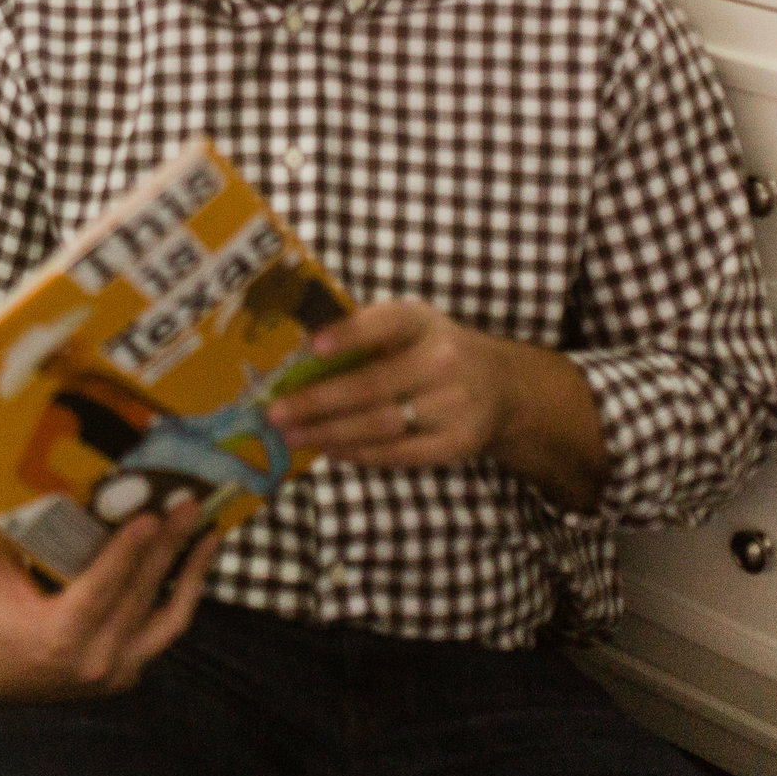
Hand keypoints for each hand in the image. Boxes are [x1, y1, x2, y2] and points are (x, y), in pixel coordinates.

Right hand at [0, 504, 218, 703]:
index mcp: (56, 636)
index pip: (98, 591)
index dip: (125, 555)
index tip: (149, 519)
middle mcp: (94, 659)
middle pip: (138, 595)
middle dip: (167, 547)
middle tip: (188, 505)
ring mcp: (119, 669)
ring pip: (167, 617)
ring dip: (190, 572)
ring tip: (208, 531)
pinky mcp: (132, 669)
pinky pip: (167, 629)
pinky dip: (187, 594)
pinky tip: (200, 558)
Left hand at [265, 302, 609, 510]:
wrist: (500, 385)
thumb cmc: (430, 349)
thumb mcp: (408, 325)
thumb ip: (362, 332)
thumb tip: (294, 351)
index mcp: (421, 322)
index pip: (385, 323)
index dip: (350, 335)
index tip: (313, 346)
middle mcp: (441, 360)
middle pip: (372, 386)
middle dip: (318, 402)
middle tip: (276, 412)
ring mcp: (452, 405)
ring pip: (381, 424)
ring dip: (330, 433)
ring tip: (293, 436)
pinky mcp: (456, 442)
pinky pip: (400, 453)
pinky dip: (360, 454)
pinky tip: (330, 449)